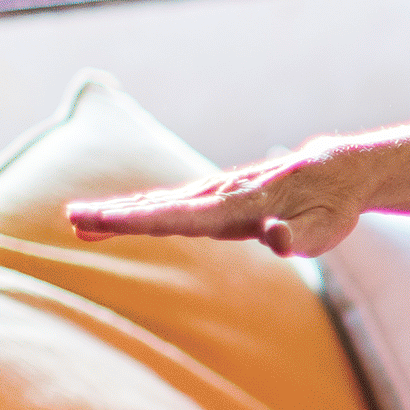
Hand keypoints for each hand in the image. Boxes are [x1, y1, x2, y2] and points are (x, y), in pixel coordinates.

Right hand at [66, 122, 409, 255]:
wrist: (338, 173)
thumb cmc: (331, 210)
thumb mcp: (323, 230)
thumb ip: (297, 237)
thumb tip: (276, 237)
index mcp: (236, 208)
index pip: (180, 217)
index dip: (140, 219)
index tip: (103, 219)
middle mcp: (219, 197)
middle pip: (158, 207)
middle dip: (115, 214)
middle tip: (71, 217)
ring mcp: (215, 195)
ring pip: (159, 203)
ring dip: (119, 212)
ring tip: (78, 221)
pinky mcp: (217, 198)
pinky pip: (171, 205)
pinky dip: (140, 209)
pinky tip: (116, 218)